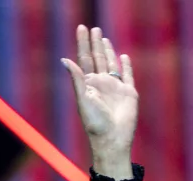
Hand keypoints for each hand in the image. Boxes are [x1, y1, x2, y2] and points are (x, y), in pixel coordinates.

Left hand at [61, 25, 138, 178]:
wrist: (112, 139)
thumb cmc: (94, 123)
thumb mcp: (83, 99)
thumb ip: (76, 79)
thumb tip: (64, 60)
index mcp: (87, 85)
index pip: (84, 59)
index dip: (82, 44)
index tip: (81, 28)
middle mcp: (100, 84)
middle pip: (97, 58)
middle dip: (94, 43)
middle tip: (92, 28)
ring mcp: (114, 87)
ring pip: (111, 64)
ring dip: (108, 50)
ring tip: (103, 38)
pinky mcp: (129, 92)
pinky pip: (127, 75)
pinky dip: (125, 65)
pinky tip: (122, 56)